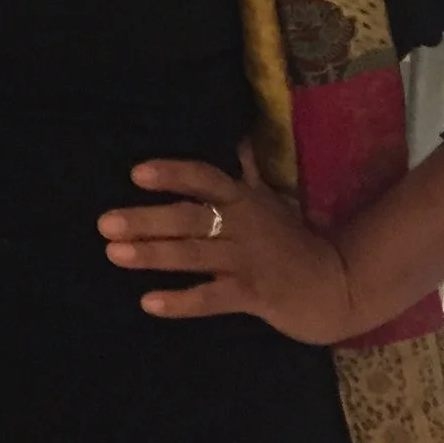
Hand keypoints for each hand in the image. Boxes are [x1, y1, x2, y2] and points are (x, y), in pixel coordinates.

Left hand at [99, 154, 361, 346]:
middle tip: (104, 223)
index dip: (173, 174)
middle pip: (190, 217)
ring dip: (153, 254)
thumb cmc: (295, 241)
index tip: (136, 173)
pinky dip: (181, 301)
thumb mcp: (273, 200)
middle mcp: (243, 225)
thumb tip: (238, 139)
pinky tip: (149, 303)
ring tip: (113, 254)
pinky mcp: (255, 296)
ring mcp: (248, 261)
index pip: (205, 179)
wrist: (339, 284)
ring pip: (194, 255)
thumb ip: (249, 173)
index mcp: (244, 200)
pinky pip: (211, 299)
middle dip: (146, 219)